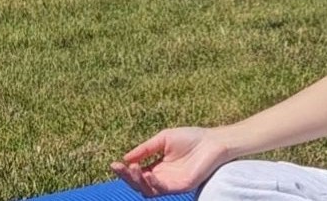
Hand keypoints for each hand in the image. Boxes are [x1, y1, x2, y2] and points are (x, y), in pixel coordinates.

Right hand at [110, 126, 229, 196]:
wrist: (213, 141)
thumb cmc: (191, 137)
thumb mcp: (164, 139)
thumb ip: (146, 148)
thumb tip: (125, 157)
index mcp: (157, 166)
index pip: (137, 172)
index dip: (124, 170)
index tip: (113, 164)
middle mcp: (161, 177)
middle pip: (138, 183)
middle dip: (126, 177)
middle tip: (119, 168)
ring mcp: (169, 184)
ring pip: (146, 189)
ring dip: (137, 180)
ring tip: (132, 168)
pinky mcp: (179, 188)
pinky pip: (161, 189)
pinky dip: (153, 183)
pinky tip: (148, 174)